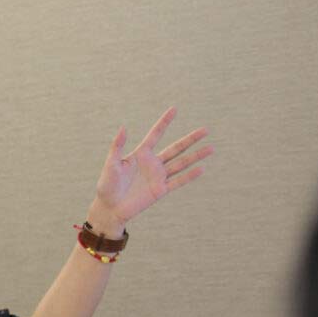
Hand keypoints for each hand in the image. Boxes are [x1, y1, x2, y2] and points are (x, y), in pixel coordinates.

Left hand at [89, 107, 211, 231]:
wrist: (110, 207)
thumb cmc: (106, 185)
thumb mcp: (110, 164)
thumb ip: (117, 146)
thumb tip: (124, 127)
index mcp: (140, 154)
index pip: (156, 134)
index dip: (164, 122)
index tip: (174, 109)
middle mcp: (152, 163)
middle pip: (175, 148)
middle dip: (190, 139)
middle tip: (205, 130)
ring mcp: (158, 176)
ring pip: (181, 164)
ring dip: (196, 156)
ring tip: (211, 148)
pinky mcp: (160, 190)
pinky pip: (178, 181)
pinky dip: (189, 176)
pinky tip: (201, 168)